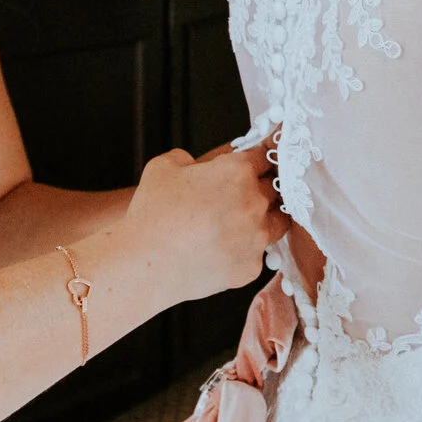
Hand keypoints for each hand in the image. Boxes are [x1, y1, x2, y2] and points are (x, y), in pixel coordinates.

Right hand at [104, 137, 285, 307]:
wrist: (145, 266)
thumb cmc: (152, 215)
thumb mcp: (163, 167)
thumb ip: (188, 158)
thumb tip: (196, 166)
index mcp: (237, 172)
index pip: (265, 155)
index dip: (258, 156)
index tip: (258, 160)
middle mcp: (254, 203)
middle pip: (274, 187)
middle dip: (260, 186)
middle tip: (240, 193)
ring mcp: (257, 237)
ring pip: (277, 220)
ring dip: (264, 216)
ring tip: (240, 220)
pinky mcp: (252, 266)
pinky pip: (257, 251)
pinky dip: (245, 248)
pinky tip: (223, 248)